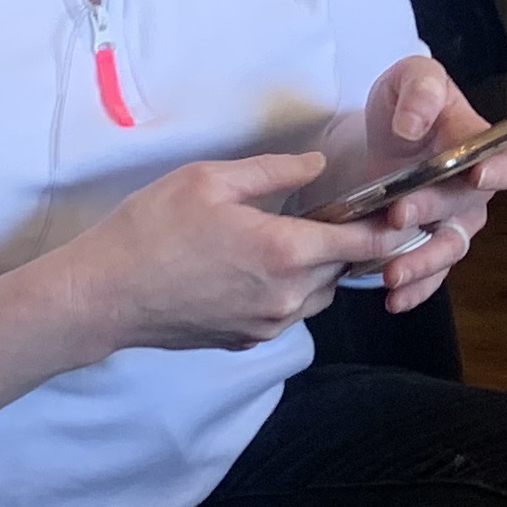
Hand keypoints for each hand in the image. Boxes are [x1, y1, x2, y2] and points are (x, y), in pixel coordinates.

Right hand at [58, 151, 407, 350]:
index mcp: (285, 251)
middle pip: (345, 270)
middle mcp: (287, 296)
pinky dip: (288, 291)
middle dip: (348, 243)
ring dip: (319, 269)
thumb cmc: (150, 229)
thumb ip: (273, 171)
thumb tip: (318, 165)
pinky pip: (288, 314)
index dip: (389, 227)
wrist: (103, 295)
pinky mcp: (247, 341)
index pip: (364, 243)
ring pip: (319, 296)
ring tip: (293, 239)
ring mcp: (267, 324)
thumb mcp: (209, 180)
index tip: (402, 211)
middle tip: (334, 213)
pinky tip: (257, 268)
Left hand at [337, 58, 506, 314]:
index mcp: (482, 145)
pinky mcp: (427, 242)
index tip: (478, 175)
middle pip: (466, 208)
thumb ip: (419, 91)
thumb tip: (413, 124)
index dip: (500, 172)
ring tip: (392, 274)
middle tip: (398, 215)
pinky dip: (415, 289)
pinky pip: (431, 274)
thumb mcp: (411, 77)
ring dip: (423, 263)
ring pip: (450, 248)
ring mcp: (453, 220)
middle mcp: (474, 189)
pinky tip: (393, 299)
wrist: (385, 130)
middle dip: (432, 213)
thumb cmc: (410, 100)